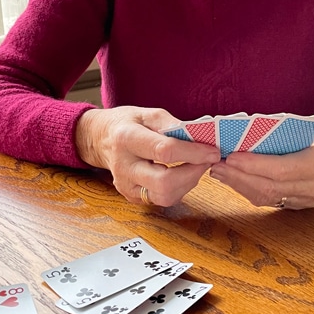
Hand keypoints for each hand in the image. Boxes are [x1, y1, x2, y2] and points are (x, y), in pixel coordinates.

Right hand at [75, 106, 220, 205]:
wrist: (101, 139)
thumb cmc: (128, 124)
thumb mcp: (148, 114)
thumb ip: (173, 125)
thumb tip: (200, 138)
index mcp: (127, 138)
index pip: (165, 151)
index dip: (193, 153)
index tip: (213, 151)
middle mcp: (124, 166)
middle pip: (164, 182)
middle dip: (193, 173)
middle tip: (207, 161)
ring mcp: (126, 185)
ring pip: (165, 197)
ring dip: (188, 183)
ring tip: (195, 166)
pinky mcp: (132, 197)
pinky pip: (162, 200)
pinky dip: (179, 188)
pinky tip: (183, 174)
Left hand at [209, 118, 313, 209]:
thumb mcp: (304, 123)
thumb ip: (277, 132)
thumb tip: (241, 135)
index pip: (280, 169)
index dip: (253, 166)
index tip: (230, 158)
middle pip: (270, 187)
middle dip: (239, 177)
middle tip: (216, 166)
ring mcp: (309, 199)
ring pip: (267, 197)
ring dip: (239, 185)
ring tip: (219, 172)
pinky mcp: (300, 205)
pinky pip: (270, 200)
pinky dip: (249, 189)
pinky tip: (234, 179)